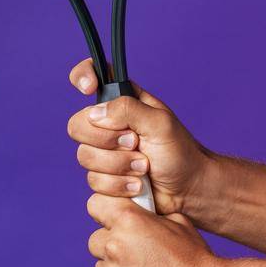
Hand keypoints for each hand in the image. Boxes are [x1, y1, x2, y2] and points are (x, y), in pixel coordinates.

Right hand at [65, 59, 214, 215]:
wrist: (188, 189)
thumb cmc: (179, 152)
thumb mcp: (160, 123)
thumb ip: (128, 110)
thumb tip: (96, 113)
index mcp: (121, 103)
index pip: (91, 77)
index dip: (83, 77)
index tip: (89, 89)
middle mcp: (107, 126)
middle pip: (77, 127)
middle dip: (108, 141)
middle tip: (136, 144)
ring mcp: (103, 155)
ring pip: (85, 159)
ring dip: (119, 168)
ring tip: (144, 169)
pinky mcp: (104, 182)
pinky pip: (93, 188)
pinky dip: (118, 190)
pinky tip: (137, 188)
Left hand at [86, 193, 223, 266]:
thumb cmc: (193, 256)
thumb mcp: (177, 222)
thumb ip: (147, 215)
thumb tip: (134, 210)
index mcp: (130, 221)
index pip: (96, 205)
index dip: (106, 212)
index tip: (114, 219)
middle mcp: (115, 246)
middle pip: (95, 240)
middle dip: (111, 244)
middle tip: (136, 252)